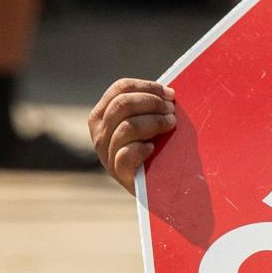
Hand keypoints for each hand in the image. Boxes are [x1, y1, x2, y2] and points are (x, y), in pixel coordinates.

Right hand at [88, 79, 176, 194]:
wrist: (154, 185)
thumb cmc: (154, 148)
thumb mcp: (145, 123)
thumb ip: (149, 106)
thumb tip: (169, 92)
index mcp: (103, 114)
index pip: (120, 88)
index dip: (147, 87)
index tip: (169, 93)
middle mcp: (99, 132)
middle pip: (123, 104)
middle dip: (153, 103)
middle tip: (172, 110)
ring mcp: (106, 153)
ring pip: (127, 127)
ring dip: (155, 122)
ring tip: (171, 125)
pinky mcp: (117, 172)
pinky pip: (126, 154)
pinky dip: (142, 148)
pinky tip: (153, 148)